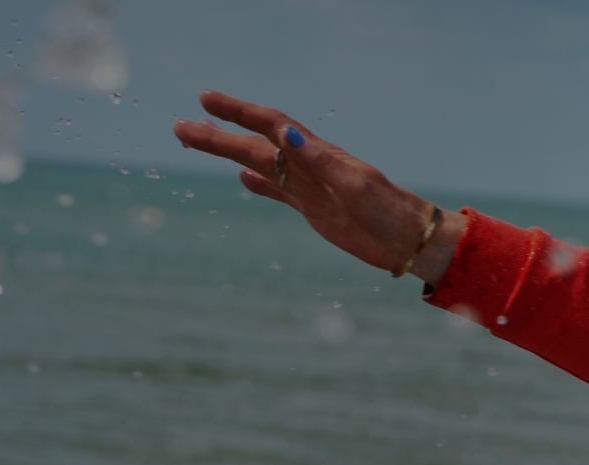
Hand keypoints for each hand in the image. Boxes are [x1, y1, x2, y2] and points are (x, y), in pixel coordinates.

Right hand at [172, 90, 463, 282]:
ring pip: (260, 165)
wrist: (410, 240)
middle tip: (179, 125)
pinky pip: (280, 191)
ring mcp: (310, 188)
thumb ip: (319, 160)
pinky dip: (259, 184)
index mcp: (318, 155)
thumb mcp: (355, 185)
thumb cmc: (389, 211)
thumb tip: (284, 132)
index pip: (270, 125)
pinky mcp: (314, 210)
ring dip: (228, 153)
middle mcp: (309, 166)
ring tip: (195, 141)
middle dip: (217, 135)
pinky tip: (242, 180)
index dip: (238, 111)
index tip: (206, 100)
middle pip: (254, 145)